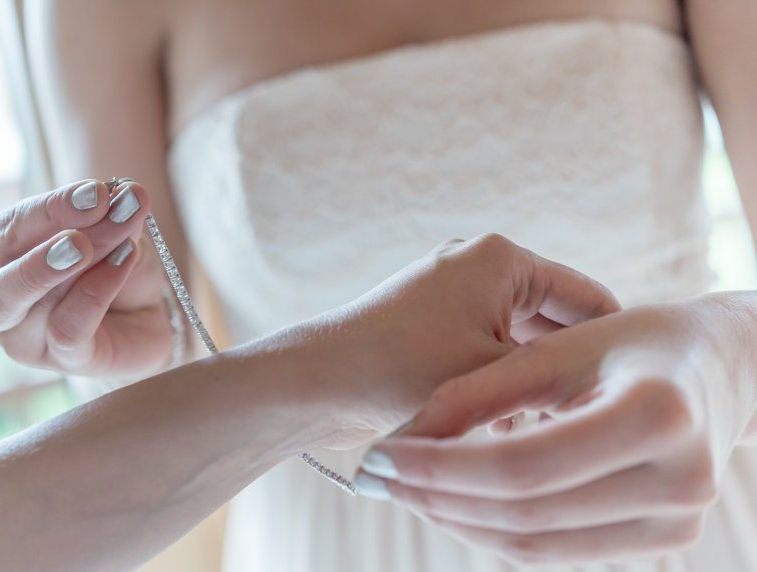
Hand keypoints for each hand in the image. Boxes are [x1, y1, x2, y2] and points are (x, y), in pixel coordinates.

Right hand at [0, 180, 172, 377]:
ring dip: (82, 260)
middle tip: (95, 208)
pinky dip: (97, 291)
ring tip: (122, 236)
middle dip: (46, 233)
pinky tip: (126, 262)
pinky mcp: (61, 362)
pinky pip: (68, 329)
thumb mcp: (111, 232)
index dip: (47, 209)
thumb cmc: (111, 267)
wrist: (148, 318)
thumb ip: (110, 214)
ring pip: (34, 301)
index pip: (1, 232)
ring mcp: (21, 341)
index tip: (96, 191)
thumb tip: (126, 192)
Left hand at [270, 234, 618, 448]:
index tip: (630, 392)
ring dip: (530, 382)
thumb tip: (595, 387)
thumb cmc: (401, 370)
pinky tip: (504, 426)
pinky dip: (497, 381)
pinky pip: (484, 349)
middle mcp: (478, 265)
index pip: (586, 298)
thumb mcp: (493, 376)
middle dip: (565, 370)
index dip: (613, 347)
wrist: (315, 384)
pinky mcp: (429, 321)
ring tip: (546, 427)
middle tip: (591, 417)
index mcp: (503, 259)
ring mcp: (451, 292)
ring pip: (517, 341)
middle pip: (551, 321)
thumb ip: (553, 378)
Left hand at [357, 294, 756, 564]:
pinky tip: (453, 506)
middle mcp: (683, 474)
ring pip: (541, 544)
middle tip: (383, 479)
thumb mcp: (551, 353)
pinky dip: (500, 530)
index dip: (444, 466)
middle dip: (443, 497)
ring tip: (407, 492)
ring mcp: (681, 516)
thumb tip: (403, 447)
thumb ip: (479, 396)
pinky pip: (563, 549)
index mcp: (656, 411)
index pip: (524, 462)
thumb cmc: (628, 341)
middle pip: (530, 511)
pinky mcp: (664, 534)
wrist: (710, 365)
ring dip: (464, 520)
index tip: (384, 459)